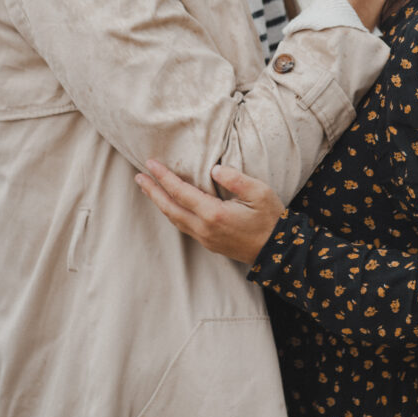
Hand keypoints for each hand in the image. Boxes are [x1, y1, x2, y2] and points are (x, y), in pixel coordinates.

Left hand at [135, 160, 285, 265]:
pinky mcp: (209, 243)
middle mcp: (204, 228)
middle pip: (170, 208)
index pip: (181, 192)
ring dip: (160, 203)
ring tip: (149, 189)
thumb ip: (236, 179)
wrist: (278, 252)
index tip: (150, 164)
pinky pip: (184, 226)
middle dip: (153, 192)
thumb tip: (214, 169)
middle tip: (139, 177)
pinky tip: (170, 206)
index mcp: (214, 214)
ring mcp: (205, 238)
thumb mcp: (260, 192)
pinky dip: (172, 213)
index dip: (164, 177)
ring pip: (175, 220)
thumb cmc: (271, 219)